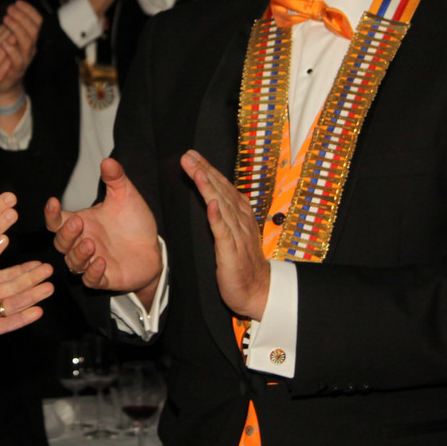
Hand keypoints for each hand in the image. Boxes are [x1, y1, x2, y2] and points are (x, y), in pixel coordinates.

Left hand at [0, 1, 40, 106]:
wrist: (1, 84)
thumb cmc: (5, 59)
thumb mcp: (10, 40)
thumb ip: (12, 27)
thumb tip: (11, 9)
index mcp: (29, 39)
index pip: (36, 21)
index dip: (29, 11)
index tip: (18, 2)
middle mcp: (30, 48)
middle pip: (33, 29)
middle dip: (22, 17)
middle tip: (11, 9)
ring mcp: (24, 59)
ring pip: (27, 42)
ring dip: (17, 29)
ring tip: (6, 19)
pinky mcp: (16, 70)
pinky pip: (18, 60)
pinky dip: (12, 50)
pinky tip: (5, 42)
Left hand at [0, 261, 53, 355]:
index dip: (12, 254)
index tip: (30, 250)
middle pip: (9, 282)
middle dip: (29, 274)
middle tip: (48, 267)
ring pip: (11, 302)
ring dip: (32, 294)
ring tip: (49, 287)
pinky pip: (2, 325)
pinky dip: (20, 319)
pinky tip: (37, 312)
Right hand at [45, 158, 160, 300]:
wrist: (154, 249)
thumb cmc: (134, 222)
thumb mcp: (126, 196)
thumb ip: (116, 179)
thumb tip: (108, 160)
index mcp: (82, 223)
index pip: (56, 221)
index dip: (50, 213)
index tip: (53, 201)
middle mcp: (83, 243)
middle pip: (61, 242)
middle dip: (65, 234)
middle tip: (78, 224)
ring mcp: (92, 261)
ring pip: (73, 262)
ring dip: (78, 254)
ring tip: (90, 243)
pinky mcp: (105, 278)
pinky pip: (91, 280)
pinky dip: (93, 272)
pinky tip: (101, 262)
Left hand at [181, 150, 268, 320]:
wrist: (258, 291)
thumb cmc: (243, 264)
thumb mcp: (234, 234)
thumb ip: (224, 216)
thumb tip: (214, 198)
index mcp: (240, 215)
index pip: (223, 187)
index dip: (208, 170)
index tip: (193, 156)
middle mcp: (240, 220)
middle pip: (221, 191)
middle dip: (204, 171)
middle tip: (188, 155)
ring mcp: (237, 234)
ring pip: (222, 205)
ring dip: (208, 187)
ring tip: (197, 170)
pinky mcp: (232, 251)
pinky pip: (224, 232)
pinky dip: (217, 217)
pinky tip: (211, 204)